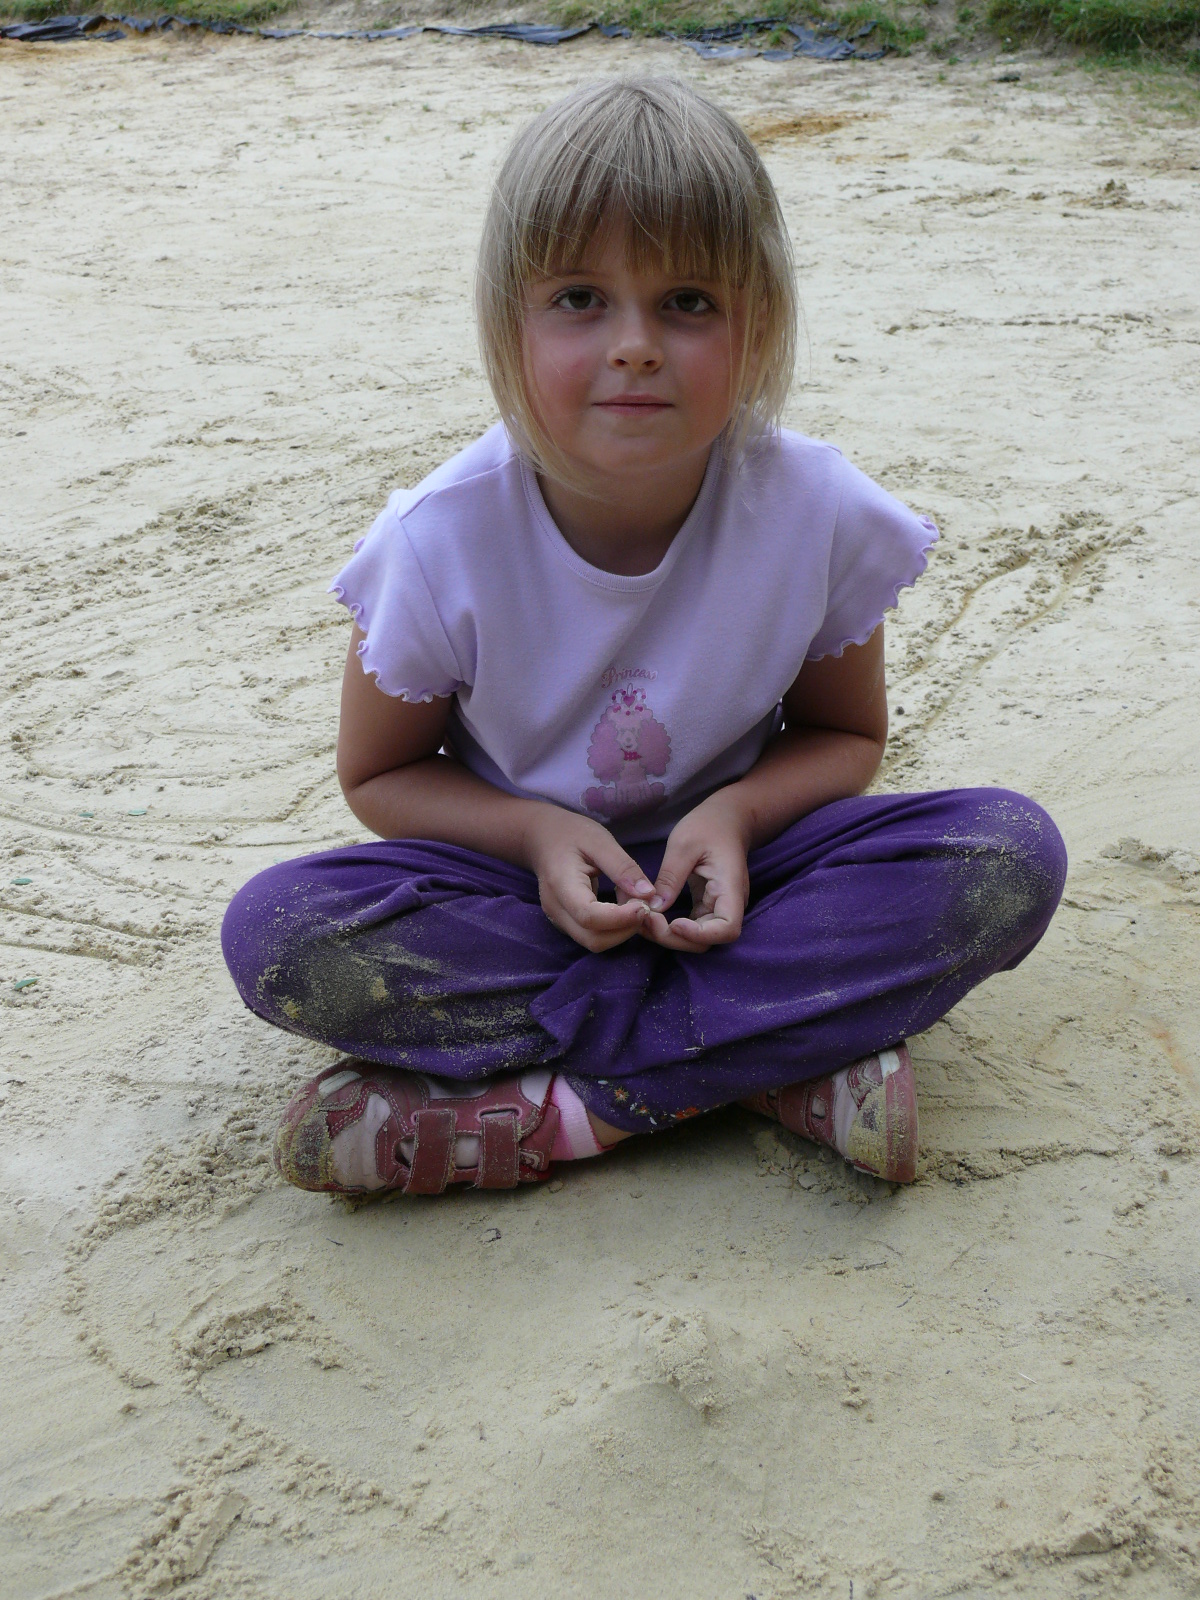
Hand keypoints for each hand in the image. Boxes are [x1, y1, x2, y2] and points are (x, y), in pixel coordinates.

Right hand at [523, 806, 656, 952]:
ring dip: (622, 932)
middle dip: (626, 930)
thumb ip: (623, 868)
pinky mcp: (567, 923)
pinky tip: (624, 909)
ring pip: (594, 942)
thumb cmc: (571, 834)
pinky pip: (592, 936)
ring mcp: (559, 919)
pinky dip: (614, 929)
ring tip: (636, 906)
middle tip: (645, 906)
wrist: (542, 839)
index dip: (621, 918)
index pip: (589, 916)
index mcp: (561, 884)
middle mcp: (556, 909)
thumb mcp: (600, 841)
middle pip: (593, 939)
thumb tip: (648, 895)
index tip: (645, 905)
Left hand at [639, 794, 750, 951]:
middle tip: (645, 919)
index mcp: (730, 887)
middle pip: (708, 940)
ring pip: (697, 938)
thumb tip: (654, 907)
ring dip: (669, 936)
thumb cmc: (708, 825)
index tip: (673, 923)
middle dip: (675, 938)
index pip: (727, 928)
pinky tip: (649, 915)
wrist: (726, 819)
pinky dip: (670, 927)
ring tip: (642, 918)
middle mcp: (729, 904)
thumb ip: (670, 877)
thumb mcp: (684, 844)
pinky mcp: (706, 907)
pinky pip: (690, 927)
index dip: (699, 935)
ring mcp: (718, 908)